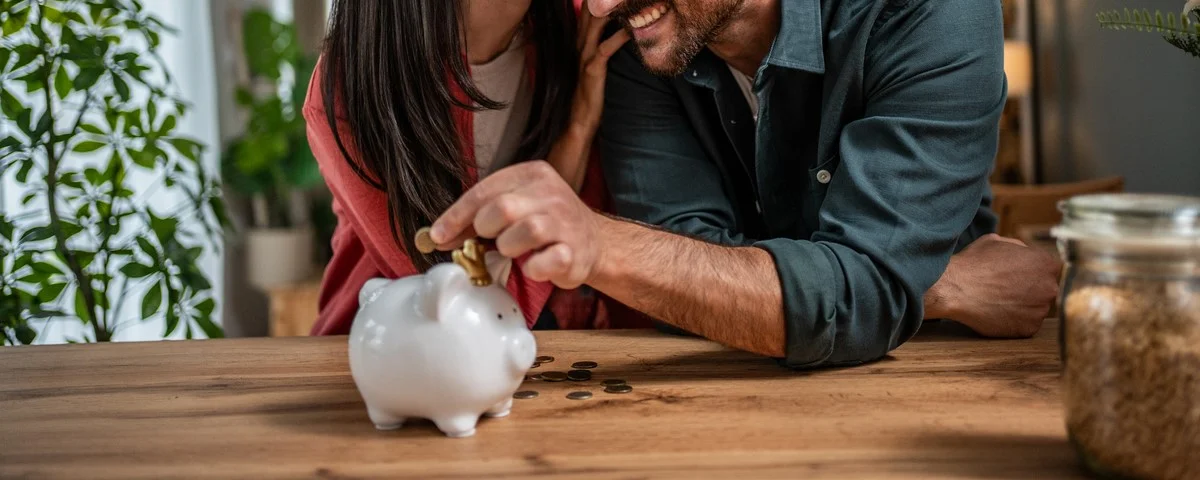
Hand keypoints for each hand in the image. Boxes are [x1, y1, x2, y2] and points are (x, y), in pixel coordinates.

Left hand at [429, 161, 605, 288]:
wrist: (592, 241)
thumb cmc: (545, 224)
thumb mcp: (514, 208)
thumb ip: (479, 218)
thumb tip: (438, 235)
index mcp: (531, 174)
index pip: (484, 191)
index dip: (456, 216)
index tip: (438, 236)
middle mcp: (551, 193)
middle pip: (502, 208)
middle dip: (486, 229)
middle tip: (490, 240)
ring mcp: (566, 222)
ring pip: (526, 231)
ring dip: (510, 248)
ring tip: (515, 252)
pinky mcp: (575, 252)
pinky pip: (547, 261)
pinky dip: (534, 268)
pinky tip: (534, 266)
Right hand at [570, 9, 629, 134]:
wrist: (580, 118)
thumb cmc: (592, 91)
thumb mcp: (596, 63)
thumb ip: (604, 46)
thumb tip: (623, 32)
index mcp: (581, 40)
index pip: (587, 11)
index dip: (595, 0)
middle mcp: (580, 43)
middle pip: (590, 10)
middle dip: (603, 0)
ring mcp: (585, 55)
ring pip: (596, 23)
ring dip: (612, 10)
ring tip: (628, 3)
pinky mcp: (593, 68)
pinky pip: (606, 47)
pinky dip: (620, 36)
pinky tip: (631, 29)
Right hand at [925, 234, 1062, 337]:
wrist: (955, 289)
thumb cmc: (974, 263)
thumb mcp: (997, 241)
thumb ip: (1020, 248)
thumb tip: (1025, 253)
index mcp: (1047, 263)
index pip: (1050, 269)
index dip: (1033, 270)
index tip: (1020, 274)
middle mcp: (1050, 288)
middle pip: (1046, 289)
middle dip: (1031, 289)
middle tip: (1007, 288)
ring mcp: (1040, 311)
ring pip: (1036, 308)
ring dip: (1023, 305)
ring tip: (999, 301)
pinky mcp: (1028, 329)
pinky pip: (1026, 324)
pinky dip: (1014, 321)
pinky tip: (997, 312)